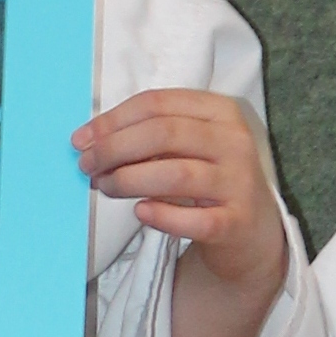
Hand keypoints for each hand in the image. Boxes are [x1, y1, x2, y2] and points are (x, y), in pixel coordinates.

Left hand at [73, 90, 283, 287]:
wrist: (253, 232)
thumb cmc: (209, 180)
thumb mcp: (189, 147)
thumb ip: (149, 138)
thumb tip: (90, 140)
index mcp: (220, 112)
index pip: (159, 103)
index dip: (114, 119)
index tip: (82, 139)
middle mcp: (234, 142)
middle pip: (164, 133)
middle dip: (115, 147)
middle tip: (87, 165)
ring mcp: (239, 183)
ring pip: (176, 174)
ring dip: (129, 180)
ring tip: (105, 187)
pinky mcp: (237, 222)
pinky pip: (195, 220)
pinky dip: (162, 216)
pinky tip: (141, 212)